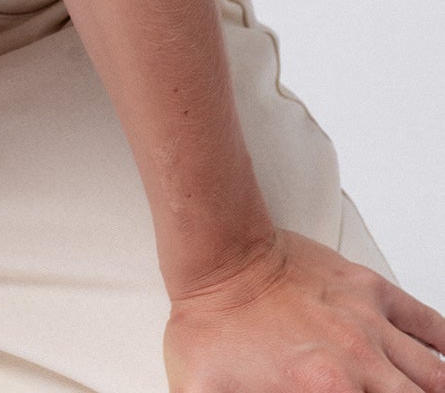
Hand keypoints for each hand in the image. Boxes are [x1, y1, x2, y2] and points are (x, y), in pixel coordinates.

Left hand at [163, 226, 444, 389]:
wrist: (219, 254)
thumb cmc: (212, 322)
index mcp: (328, 391)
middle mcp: (359, 362)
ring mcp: (369, 323)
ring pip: (432, 374)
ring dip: (433, 389)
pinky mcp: (370, 289)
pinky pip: (427, 323)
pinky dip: (441, 347)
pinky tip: (438, 366)